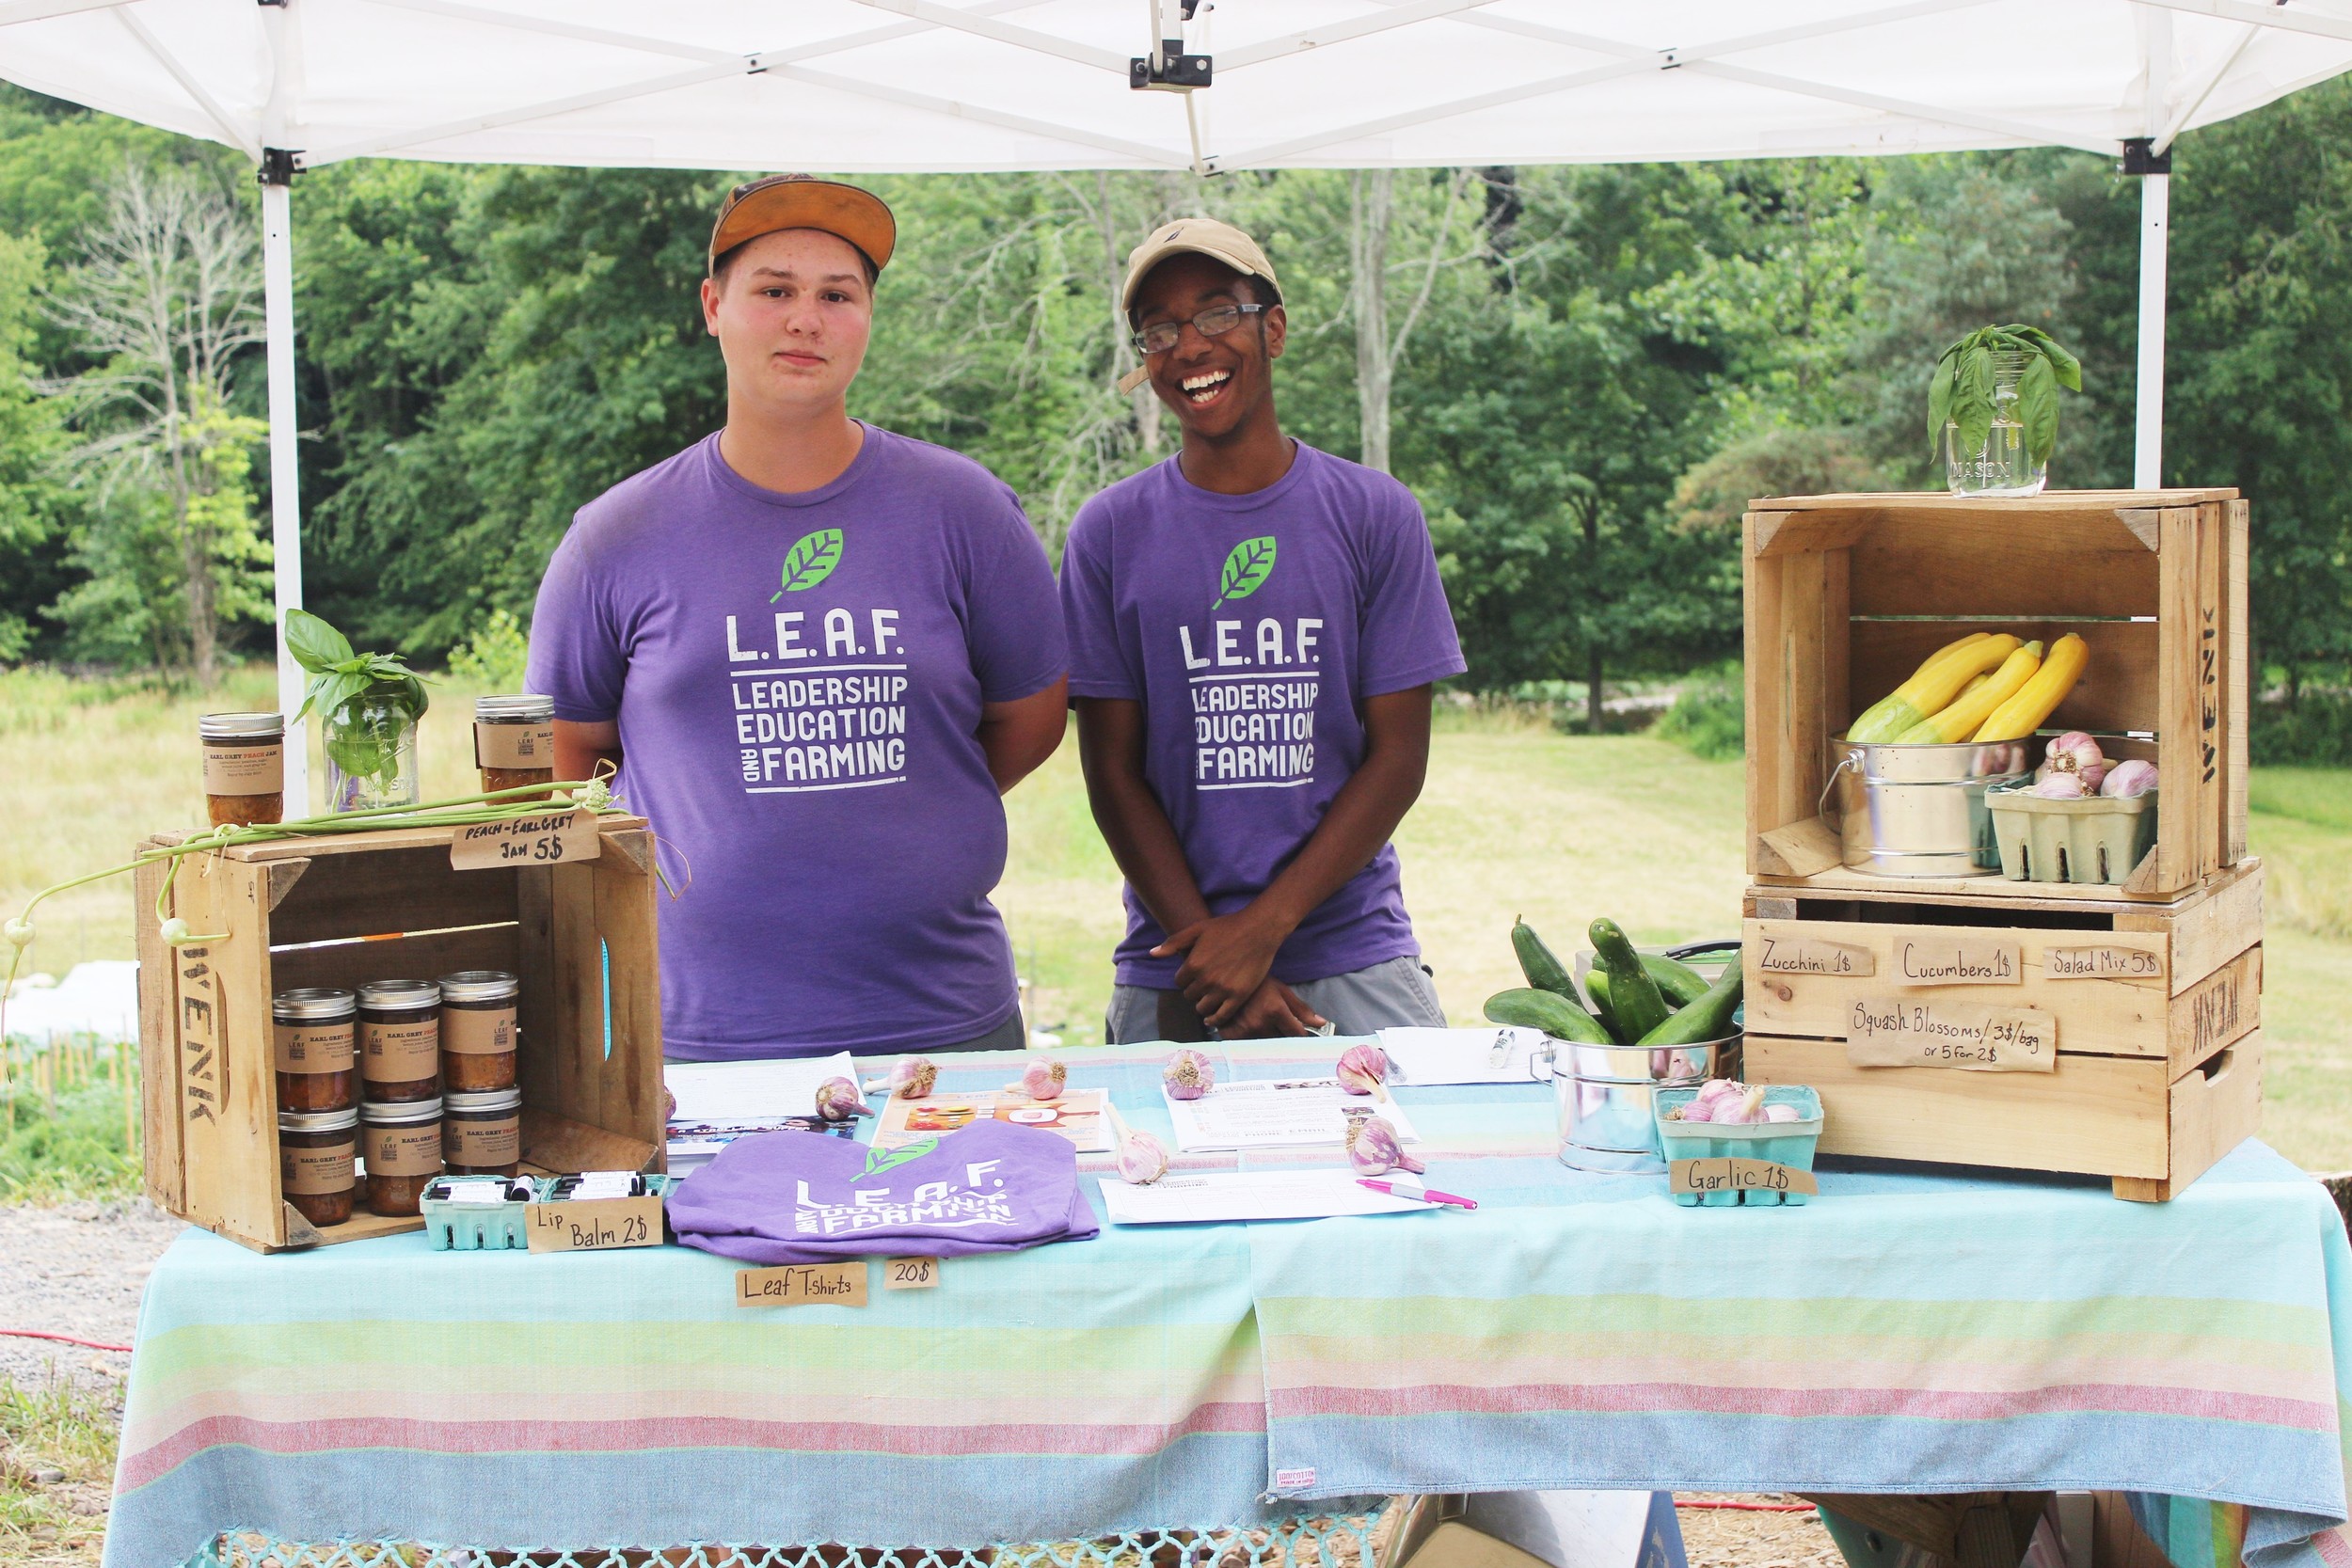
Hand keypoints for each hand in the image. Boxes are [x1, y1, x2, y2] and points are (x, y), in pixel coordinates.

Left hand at [1153, 906, 1289, 1028]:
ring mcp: (1222, 989)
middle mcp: (1206, 979)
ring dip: (1203, 1004)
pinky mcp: (1238, 996)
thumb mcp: (1197, 929)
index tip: (1194, 974)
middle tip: (1203, 985)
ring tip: (1208, 998)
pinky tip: (1212, 1019)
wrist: (1258, 930)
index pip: (1179, 981)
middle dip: (1194, 990)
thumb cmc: (1227, 926)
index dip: (1185, 978)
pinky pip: (1221, 1016)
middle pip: (1189, 995)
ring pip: (1202, 1008)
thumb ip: (1174, 942)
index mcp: (1193, 964)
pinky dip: (1215, 1020)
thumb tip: (1152, 953)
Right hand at [1220, 978, 1328, 1039]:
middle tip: (1276, 1025)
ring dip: (1265, 1038)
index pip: (1297, 1035)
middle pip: (1280, 1042)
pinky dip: (1247, 1039)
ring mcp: (1243, 1030)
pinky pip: (1244, 1045)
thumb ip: (1301, 1009)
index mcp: (1275, 1010)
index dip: (1300, 1035)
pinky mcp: (1229, 1034)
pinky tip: (1246, 1028)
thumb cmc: (1256, 981)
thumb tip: (1321, 1023)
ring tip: (1259, 1024)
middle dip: (1282, 1036)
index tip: (1299, 1033)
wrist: (1224, 975)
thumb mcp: (1281, 990)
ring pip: (1263, 1045)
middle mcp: (1260, 1023)